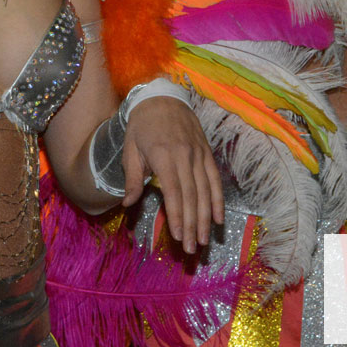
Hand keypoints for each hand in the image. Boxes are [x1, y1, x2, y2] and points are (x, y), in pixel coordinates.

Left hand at [122, 96, 222, 253]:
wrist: (162, 97)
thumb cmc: (142, 126)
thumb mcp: (130, 149)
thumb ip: (131, 178)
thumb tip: (127, 204)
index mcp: (163, 156)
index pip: (173, 192)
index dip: (177, 216)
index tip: (178, 237)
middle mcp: (184, 156)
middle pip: (192, 197)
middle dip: (193, 225)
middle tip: (193, 249)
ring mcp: (199, 154)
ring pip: (206, 191)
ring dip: (206, 219)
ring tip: (205, 241)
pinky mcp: (207, 153)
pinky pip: (215, 180)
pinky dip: (219, 200)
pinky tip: (219, 219)